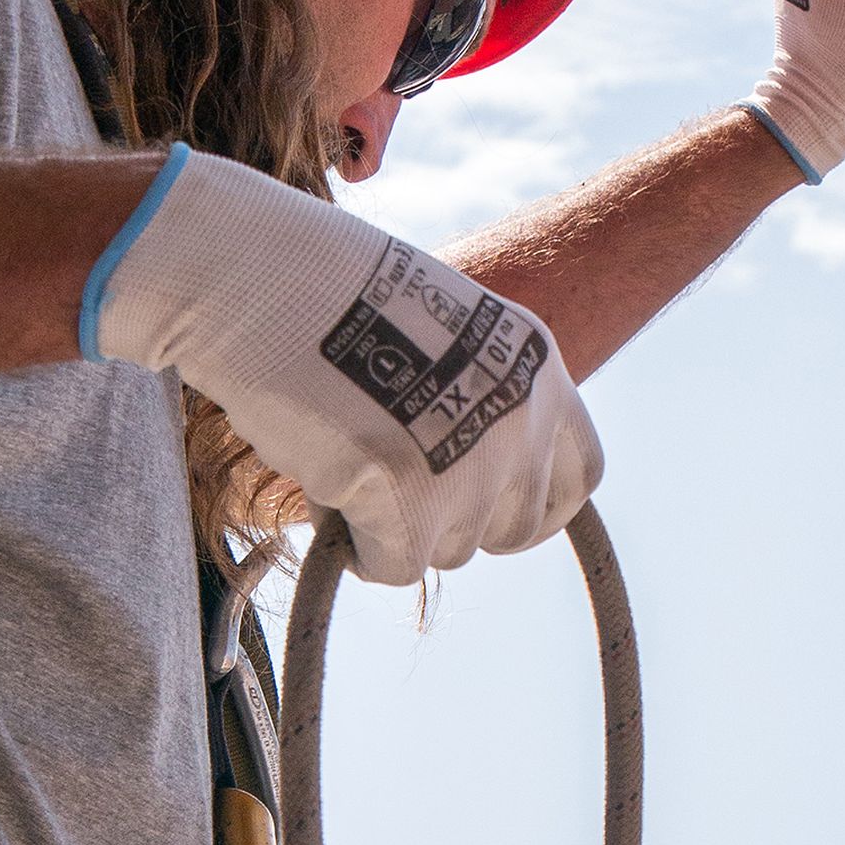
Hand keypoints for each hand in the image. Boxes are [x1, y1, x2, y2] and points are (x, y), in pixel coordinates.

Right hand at [83, 148, 602, 585]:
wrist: (265, 277)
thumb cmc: (328, 293)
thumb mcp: (439, 329)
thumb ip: (471, 396)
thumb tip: (462, 481)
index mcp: (537, 370)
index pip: (580, 479)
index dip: (535, 507)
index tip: (494, 516)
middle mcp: (521, 425)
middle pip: (509, 529)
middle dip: (453, 522)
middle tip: (393, 487)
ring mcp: (472, 469)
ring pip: (446, 550)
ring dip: (395, 527)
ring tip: (343, 458)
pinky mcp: (410, 504)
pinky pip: (392, 566)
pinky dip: (357, 546)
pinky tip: (325, 488)